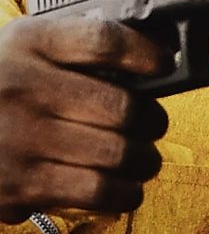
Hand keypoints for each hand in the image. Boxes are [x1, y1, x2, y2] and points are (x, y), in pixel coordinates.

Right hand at [0, 13, 170, 222]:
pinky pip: (98, 191)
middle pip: (123, 107)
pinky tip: (122, 186)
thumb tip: (149, 66)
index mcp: (26, 44)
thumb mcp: (20, 49)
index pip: (102, 41)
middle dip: (153, 121)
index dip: (146, 54)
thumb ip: (73, 50)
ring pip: (119, 155)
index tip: (163, 65)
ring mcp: (20, 140)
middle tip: (151, 125)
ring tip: (142, 159)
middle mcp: (22, 88)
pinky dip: (124, 192)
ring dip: (145, 161)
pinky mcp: (19, 186)